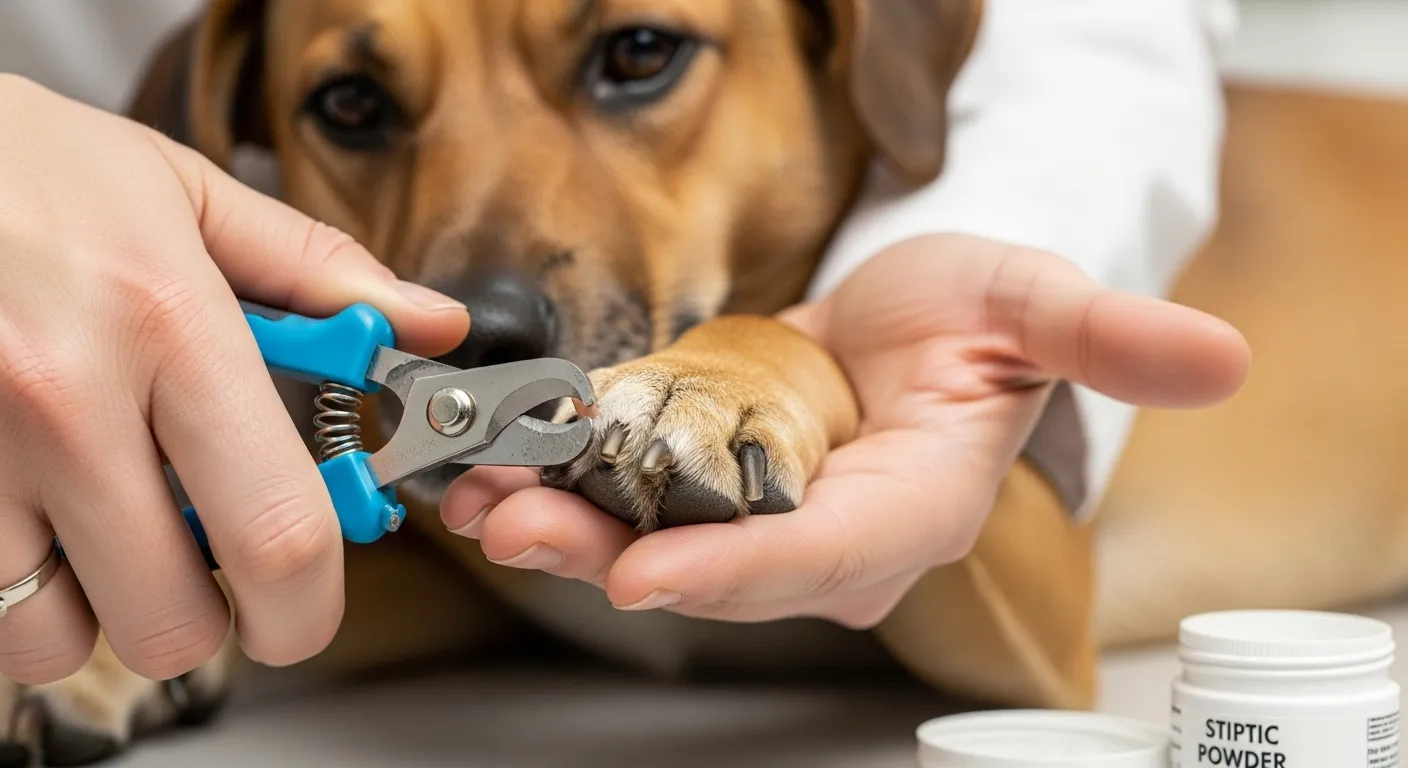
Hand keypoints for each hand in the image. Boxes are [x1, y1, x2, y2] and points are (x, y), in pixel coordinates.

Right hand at [0, 76, 467, 683]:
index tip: (306, 603)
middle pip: (172, 624)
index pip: (277, 530)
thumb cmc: (29, 167)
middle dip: (210, 618)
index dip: (308, 606)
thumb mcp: (185, 192)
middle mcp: (63, 399)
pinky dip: (21, 590)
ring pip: (60, 639)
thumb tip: (430, 325)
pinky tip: (36, 516)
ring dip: (102, 609)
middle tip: (207, 564)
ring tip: (107, 528)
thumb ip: (320, 270)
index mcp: (170, 323)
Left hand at [440, 233, 1248, 625]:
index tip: (653, 571)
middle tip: (519, 526)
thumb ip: (1107, 337)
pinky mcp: (706, 485)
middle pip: (715, 565)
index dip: (740, 568)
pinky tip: (496, 467)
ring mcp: (758, 515)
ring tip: (481, 498)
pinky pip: (627, 501)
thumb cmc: (977, 318)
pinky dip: (561, 487)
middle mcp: (826, 535)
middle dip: (613, 554)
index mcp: (909, 508)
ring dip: (562, 526)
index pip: (824, 555)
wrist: (916, 322)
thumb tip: (1220, 358)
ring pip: (653, 541)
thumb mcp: (1040, 304)